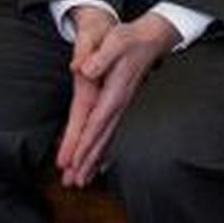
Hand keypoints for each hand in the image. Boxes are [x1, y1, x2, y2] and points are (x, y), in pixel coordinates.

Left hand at [56, 11, 178, 186]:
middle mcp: (119, 105)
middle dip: (86, 162)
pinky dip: (105, 151)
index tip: (71, 162)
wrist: (151, 39)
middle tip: (71, 183)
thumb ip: (98, 56)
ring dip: (93, 161)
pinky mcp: (121, 106)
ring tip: (81, 181)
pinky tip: (99, 165)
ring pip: (106, 140)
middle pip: (100, 139)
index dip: (83, 144)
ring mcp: (121, 108)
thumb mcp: (114, 40)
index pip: (95, 123)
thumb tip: (82, 70)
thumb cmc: (129, 39)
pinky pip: (111, 133)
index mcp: (114, 92)